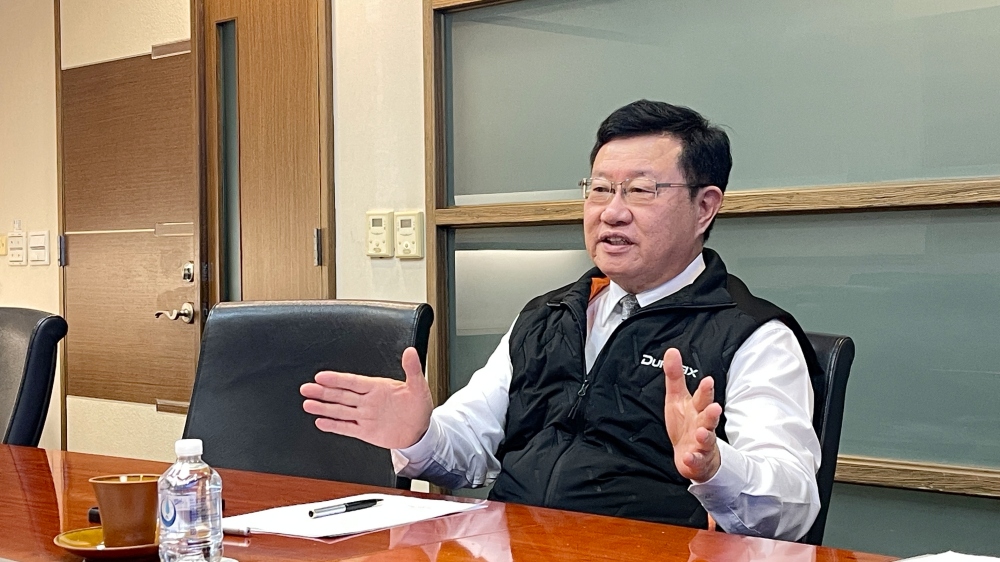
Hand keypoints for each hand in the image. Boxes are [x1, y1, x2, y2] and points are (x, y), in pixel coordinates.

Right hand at [300, 347, 432, 448]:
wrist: (421, 430)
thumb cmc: (419, 406)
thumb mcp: (418, 386)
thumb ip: (412, 369)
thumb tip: (410, 351)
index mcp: (377, 388)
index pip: (353, 382)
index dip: (337, 379)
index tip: (321, 376)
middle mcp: (368, 401)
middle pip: (341, 395)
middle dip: (323, 392)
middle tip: (306, 388)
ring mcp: (365, 416)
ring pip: (340, 411)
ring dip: (324, 408)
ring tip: (308, 404)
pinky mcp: (366, 432)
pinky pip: (347, 428)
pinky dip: (334, 426)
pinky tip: (321, 422)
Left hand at [662, 347, 721, 481]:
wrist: (693, 454)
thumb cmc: (686, 423)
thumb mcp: (677, 398)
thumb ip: (675, 376)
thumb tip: (671, 351)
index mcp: (697, 409)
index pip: (702, 397)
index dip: (705, 390)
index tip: (708, 381)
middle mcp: (702, 425)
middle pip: (708, 418)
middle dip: (712, 412)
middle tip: (715, 407)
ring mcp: (701, 443)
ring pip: (706, 439)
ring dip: (705, 435)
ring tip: (701, 432)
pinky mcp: (697, 459)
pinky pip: (696, 460)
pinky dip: (693, 459)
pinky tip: (689, 457)